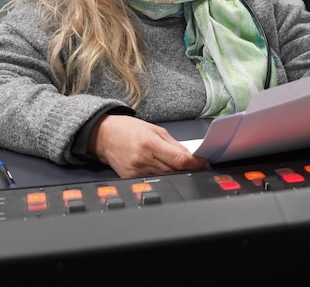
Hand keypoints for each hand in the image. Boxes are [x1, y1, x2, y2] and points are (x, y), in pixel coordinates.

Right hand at [89, 114, 208, 177]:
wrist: (104, 135)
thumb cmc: (128, 129)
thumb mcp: (155, 130)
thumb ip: (174, 145)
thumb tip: (191, 157)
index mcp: (150, 144)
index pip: (180, 160)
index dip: (196, 164)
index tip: (204, 163)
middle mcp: (144, 160)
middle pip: (175, 171)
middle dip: (189, 169)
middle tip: (198, 166)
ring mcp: (137, 172)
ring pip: (167, 178)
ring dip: (178, 174)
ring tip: (182, 168)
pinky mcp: (132, 179)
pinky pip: (154, 181)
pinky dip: (163, 177)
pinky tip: (166, 171)